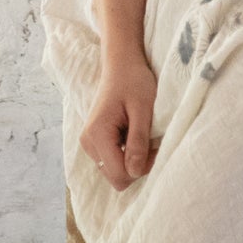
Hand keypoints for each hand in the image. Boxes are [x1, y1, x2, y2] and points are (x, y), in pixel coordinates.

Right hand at [80, 49, 158, 188]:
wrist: (121, 65)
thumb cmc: (134, 82)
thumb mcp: (142, 110)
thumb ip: (138, 142)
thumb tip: (136, 172)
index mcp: (97, 134)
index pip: (119, 175)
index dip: (142, 167)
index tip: (154, 147)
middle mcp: (88, 143)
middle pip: (116, 177)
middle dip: (137, 166)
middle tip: (150, 142)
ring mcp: (89, 143)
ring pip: (115, 172)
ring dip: (132, 160)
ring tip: (142, 135)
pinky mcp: (95, 142)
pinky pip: (113, 161)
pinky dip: (126, 154)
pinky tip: (133, 135)